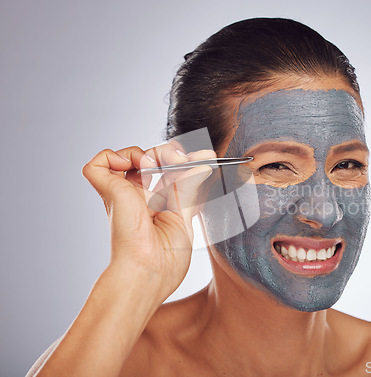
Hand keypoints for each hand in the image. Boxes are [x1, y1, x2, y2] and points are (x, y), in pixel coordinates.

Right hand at [82, 141, 214, 302]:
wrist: (147, 274)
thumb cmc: (165, 261)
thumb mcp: (185, 218)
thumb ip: (190, 188)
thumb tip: (203, 164)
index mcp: (158, 205)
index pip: (168, 172)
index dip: (184, 160)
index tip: (204, 155)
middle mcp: (139, 197)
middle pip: (152, 159)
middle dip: (170, 152)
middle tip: (183, 160)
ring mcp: (123, 194)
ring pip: (129, 156)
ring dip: (150, 152)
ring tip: (162, 164)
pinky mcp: (109, 191)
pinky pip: (99, 163)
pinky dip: (114, 155)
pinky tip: (135, 165)